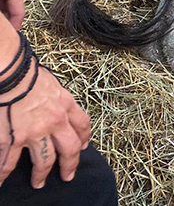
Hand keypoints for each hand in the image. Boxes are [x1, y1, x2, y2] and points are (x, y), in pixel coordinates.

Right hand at [0, 64, 90, 188]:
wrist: (13, 74)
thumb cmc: (28, 72)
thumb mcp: (51, 82)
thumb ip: (54, 96)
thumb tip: (50, 98)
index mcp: (66, 105)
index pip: (82, 125)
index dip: (84, 138)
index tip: (83, 146)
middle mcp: (55, 122)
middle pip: (69, 149)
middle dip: (69, 164)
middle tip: (67, 175)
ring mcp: (35, 133)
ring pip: (44, 161)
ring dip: (41, 174)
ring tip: (38, 183)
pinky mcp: (14, 139)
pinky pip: (10, 162)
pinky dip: (4, 174)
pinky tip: (2, 181)